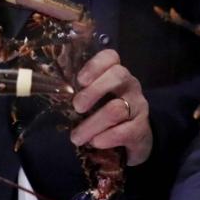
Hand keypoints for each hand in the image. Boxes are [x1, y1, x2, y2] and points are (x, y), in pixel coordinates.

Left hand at [70, 49, 151, 164]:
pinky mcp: (142, 129)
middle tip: (76, 107)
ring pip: (116, 109)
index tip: (80, 80)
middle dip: (93, 92)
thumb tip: (56, 93)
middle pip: (118, 76)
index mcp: (116, 74)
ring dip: (92, 125)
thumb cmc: (106, 114)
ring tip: (77, 137)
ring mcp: (138, 106)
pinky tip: (95, 142)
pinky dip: (106, 138)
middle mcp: (130, 85)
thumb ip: (80, 92)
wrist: (134, 139)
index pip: (111, 57)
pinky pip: (124, 132)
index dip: (95, 65)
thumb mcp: (95, 100)